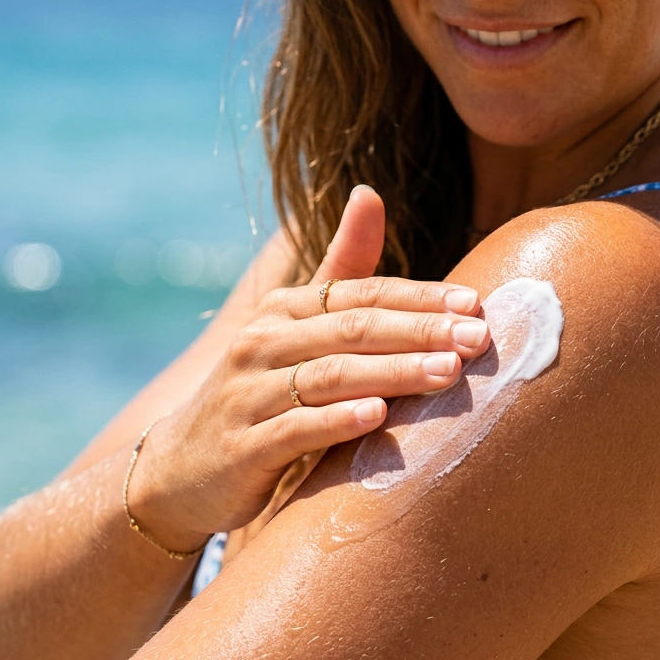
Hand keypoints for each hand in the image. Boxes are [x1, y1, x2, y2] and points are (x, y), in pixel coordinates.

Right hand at [127, 186, 489, 550]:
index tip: (474, 303)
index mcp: (284, 310)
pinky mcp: (242, 447)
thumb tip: (370, 192)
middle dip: (420, 331)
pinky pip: (294, 429)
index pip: (361, 295)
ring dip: (392, 372)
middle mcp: (263, 342)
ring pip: (329, 376)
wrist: (182, 468)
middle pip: (352, 330)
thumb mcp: (294, 328)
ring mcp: (248, 395)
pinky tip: (377, 417)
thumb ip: (339, 270)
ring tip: (447, 373)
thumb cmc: (260, 391)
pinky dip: (335, 421)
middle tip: (477, 337)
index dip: (420, 297)